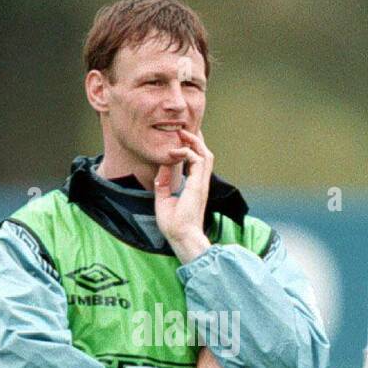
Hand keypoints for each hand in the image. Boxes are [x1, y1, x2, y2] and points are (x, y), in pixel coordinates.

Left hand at [154, 128, 212, 264]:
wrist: (181, 236)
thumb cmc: (174, 224)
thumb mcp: (163, 199)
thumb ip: (163, 183)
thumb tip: (162, 167)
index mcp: (195, 187)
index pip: (198, 163)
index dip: (191, 149)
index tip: (180, 140)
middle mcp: (201, 183)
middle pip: (205, 155)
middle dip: (196, 141)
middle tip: (183, 131)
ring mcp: (201, 184)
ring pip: (206, 155)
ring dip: (195, 142)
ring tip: (183, 134)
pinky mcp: (199, 185)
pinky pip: (198, 160)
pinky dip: (188, 152)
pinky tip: (175, 151)